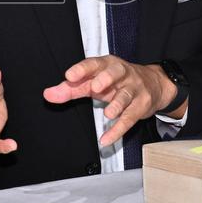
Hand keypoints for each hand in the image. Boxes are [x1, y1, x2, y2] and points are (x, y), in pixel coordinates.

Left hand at [42, 56, 178, 145]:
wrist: (153, 84)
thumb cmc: (117, 81)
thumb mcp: (94, 81)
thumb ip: (71, 88)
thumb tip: (48, 94)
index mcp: (107, 64)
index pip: (94, 64)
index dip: (82, 69)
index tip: (69, 76)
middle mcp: (122, 74)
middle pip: (115, 72)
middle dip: (106, 79)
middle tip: (95, 87)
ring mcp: (133, 89)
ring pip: (126, 95)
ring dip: (117, 105)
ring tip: (108, 114)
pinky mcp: (141, 106)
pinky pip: (129, 119)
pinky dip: (118, 130)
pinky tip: (107, 138)